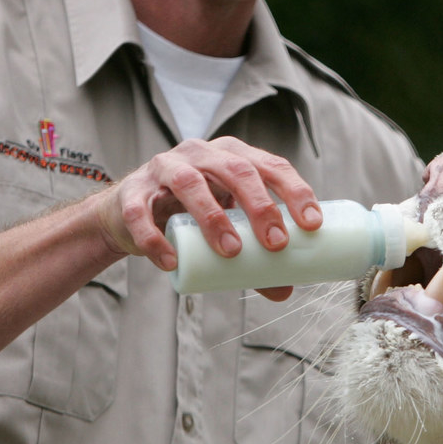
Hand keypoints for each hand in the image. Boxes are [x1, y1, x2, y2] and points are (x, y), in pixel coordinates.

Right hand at [94, 137, 322, 299]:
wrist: (130, 214)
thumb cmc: (191, 215)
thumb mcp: (226, 228)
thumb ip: (253, 256)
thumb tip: (285, 290)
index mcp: (231, 155)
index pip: (270, 166)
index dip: (295, 191)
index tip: (312, 225)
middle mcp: (199, 153)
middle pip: (235, 170)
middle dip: (260, 205)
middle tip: (276, 243)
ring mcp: (163, 169)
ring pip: (189, 184)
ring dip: (213, 217)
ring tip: (230, 251)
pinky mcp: (132, 193)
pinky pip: (141, 213)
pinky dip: (155, 238)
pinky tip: (171, 261)